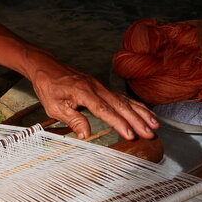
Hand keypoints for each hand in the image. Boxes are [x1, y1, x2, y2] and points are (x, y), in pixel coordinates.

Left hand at [26, 55, 157, 140]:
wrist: (47, 66)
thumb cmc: (49, 87)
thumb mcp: (54, 107)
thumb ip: (73, 120)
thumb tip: (86, 135)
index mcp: (84, 92)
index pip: (104, 110)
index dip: (119, 123)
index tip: (130, 135)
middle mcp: (96, 87)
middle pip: (121, 105)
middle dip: (137, 121)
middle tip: (150, 134)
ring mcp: (101, 86)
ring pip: (125, 100)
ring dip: (141, 113)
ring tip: (155, 125)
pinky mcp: (102, 87)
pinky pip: (122, 97)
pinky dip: (136, 105)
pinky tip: (145, 113)